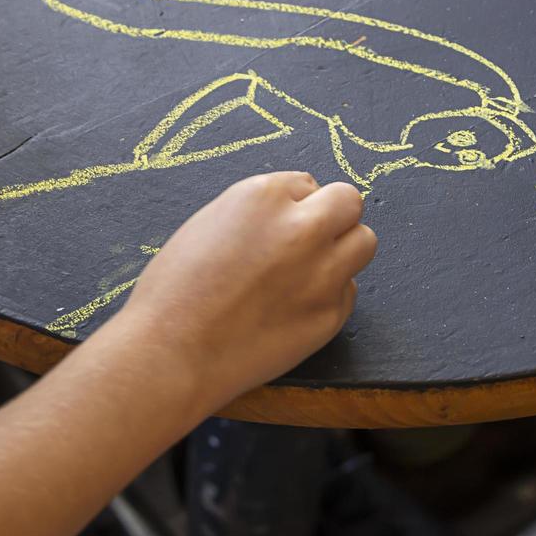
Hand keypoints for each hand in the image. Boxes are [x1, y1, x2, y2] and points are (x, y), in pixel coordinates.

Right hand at [106, 172, 376, 409]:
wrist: (171, 352)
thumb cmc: (175, 291)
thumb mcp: (211, 224)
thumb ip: (258, 213)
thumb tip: (292, 213)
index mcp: (264, 196)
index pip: (307, 183)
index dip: (293, 205)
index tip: (278, 226)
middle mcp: (302, 228)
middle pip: (349, 202)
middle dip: (332, 217)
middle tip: (309, 240)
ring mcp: (322, 273)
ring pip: (364, 242)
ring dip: (342, 251)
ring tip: (309, 272)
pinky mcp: (331, 315)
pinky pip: (347, 292)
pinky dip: (328, 297)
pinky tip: (292, 309)